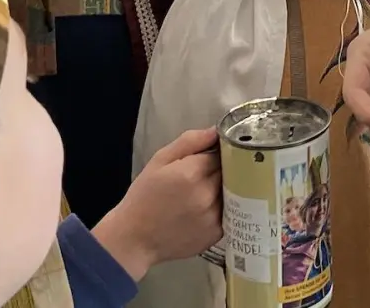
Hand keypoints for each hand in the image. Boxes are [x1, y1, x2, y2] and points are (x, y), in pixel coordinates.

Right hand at [92, 128, 222, 282]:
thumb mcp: (159, 161)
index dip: (218, 152)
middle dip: (223, 170)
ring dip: (226, 188)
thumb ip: (189, 142)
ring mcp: (214, 216)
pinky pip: (230, 212)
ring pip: (233, 192)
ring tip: (204, 192)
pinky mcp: (217, 233)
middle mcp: (207, 194)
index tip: (211, 155)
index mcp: (192, 173)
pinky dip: (222, 207)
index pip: (222, 153)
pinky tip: (204, 209)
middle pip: (231, 172)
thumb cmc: (143, 197)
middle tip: (205, 175)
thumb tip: (215, 131)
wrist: (135, 239)